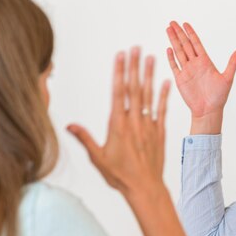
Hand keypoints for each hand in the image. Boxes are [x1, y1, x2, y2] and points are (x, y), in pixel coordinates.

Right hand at [68, 48, 169, 195]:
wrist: (145, 188)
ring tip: (150, 57)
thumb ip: (84, 138)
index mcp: (117, 126)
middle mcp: (134, 122)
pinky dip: (164, 96)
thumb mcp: (97, 158)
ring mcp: (148, 126)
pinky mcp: (159, 132)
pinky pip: (162, 110)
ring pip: (148, 96)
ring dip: (149, 75)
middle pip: (133, 89)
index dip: (119, 72)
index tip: (120, 56)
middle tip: (136, 48)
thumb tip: (69, 124)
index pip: (118, 93)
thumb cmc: (119, 176)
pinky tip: (165, 82)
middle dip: (134, 67)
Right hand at [166, 22, 235, 132]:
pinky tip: (168, 48)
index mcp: (205, 62)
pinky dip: (171, 58)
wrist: (209, 111)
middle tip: (172, 22)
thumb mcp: (228, 79)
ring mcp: (187, 71)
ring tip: (168, 30)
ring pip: (178, 52)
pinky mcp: (180, 79)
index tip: (185, 24)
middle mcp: (195, 64)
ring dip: (173, 41)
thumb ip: (232, 64)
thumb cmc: (219, 97)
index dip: (191, 33)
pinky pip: (174, 66)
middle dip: (179, 33)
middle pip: (185, 45)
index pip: (196, 44)